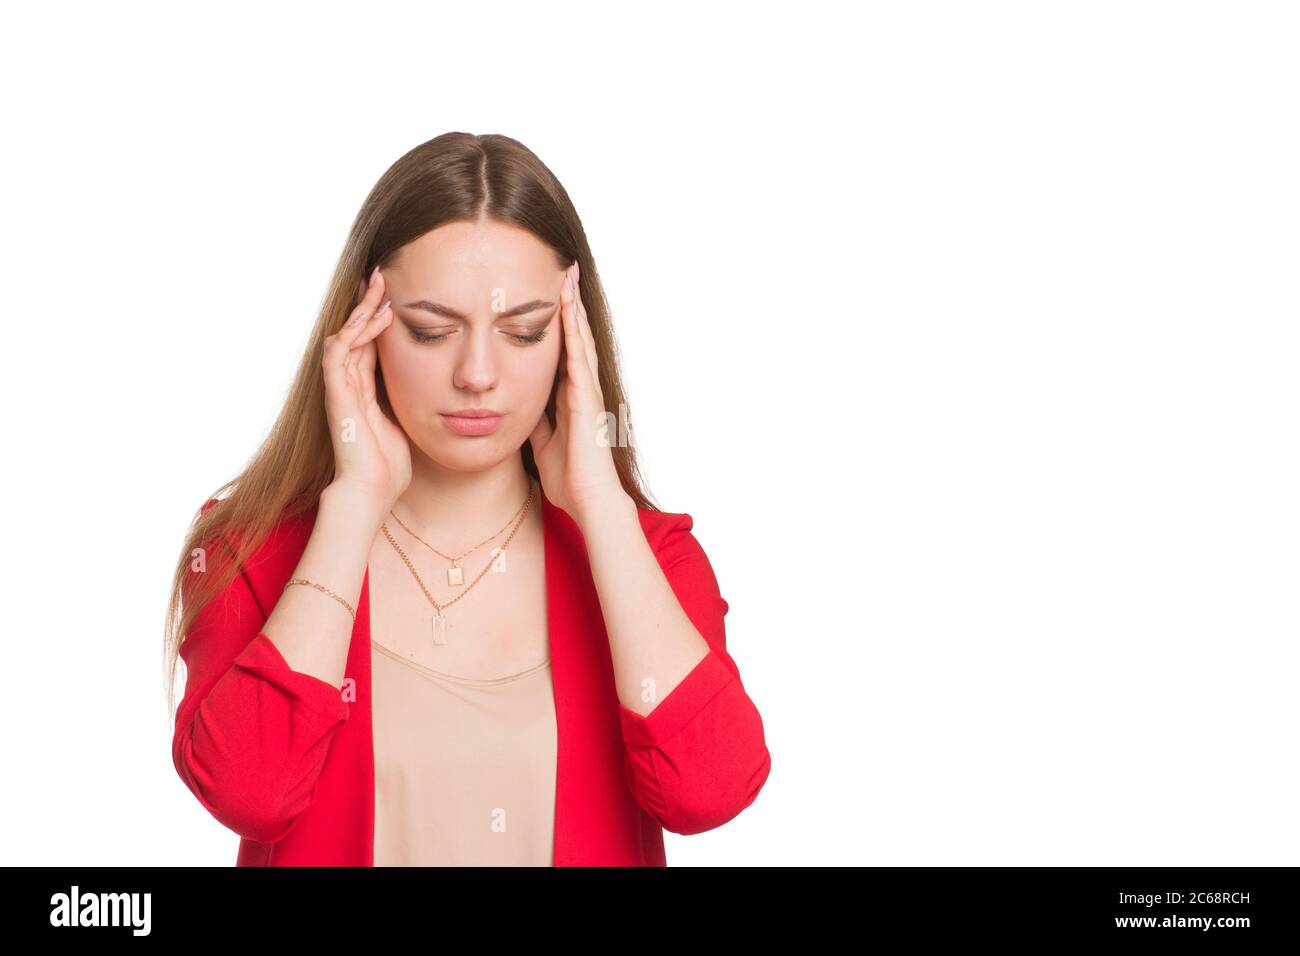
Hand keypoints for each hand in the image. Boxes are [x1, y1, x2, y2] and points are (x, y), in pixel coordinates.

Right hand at [322, 266, 410, 514]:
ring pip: (345, 335)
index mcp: (364, 391)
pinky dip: (357, 333)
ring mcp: (340, 388)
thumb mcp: (407, 424)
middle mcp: (348, 385)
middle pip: (354, 332)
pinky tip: (376, 319)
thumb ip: (412, 404)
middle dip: (367, 304)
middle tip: (382, 276)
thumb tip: (437, 392)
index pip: (369, 344)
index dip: (379, 320)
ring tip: (379, 286)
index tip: (395, 297)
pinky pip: (340, 353)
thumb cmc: (390, 468)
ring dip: (361, 310)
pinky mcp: (336, 394)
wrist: (370, 491)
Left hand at [528, 261, 630, 523]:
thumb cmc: (570, 479)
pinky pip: (578, 356)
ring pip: (580, 339)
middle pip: (574, 337)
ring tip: (566, 276)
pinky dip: (574, 330)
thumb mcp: (541, 442)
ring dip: (573, 307)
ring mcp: (586, 390)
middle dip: (568, 305)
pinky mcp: (587, 397)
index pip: (561, 351)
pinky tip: (568, 307)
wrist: (588, 501)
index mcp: (569, 398)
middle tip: (562, 270)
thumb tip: (517, 405)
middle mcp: (580, 388)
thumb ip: (536, 421)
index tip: (546, 296)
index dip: (556, 323)